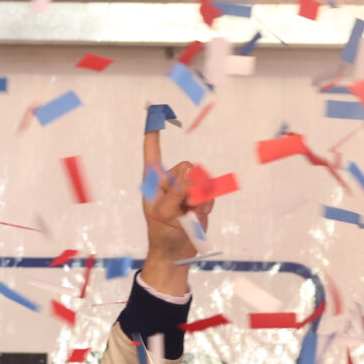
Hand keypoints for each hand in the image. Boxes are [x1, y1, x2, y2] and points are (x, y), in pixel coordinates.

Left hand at [139, 128, 213, 295]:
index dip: (153, 133)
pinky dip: (207, 203)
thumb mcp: (164, 214)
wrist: (176, 253)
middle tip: (184, 207)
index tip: (153, 110)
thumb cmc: (162, 234)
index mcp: (153, 182)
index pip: (152, 153)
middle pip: (188, 166)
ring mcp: (185, 189)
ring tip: (189, 214)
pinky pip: (210, 190)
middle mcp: (169, 181)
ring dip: (200, 197)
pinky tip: (198, 215)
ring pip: (202, 178)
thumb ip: (177, 192)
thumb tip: (191, 178)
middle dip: (191, 186)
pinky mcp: (199, 197)